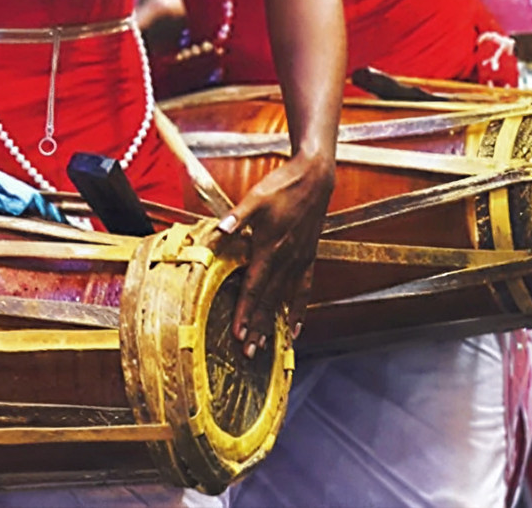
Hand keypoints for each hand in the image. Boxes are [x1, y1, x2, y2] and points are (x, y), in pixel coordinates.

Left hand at [215, 152, 334, 357]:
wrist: (314, 178)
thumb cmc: (282, 186)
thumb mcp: (254, 198)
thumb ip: (236, 218)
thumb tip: (218, 231)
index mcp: (269, 247)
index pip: (253, 287)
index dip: (244, 311)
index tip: (237, 333)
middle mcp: (285, 259)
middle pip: (268, 300)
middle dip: (257, 327)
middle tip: (249, 353)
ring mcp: (299, 260)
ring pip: (285, 299)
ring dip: (274, 324)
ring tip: (269, 347)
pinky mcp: (308, 257)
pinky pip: (304, 290)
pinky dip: (299, 311)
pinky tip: (295, 328)